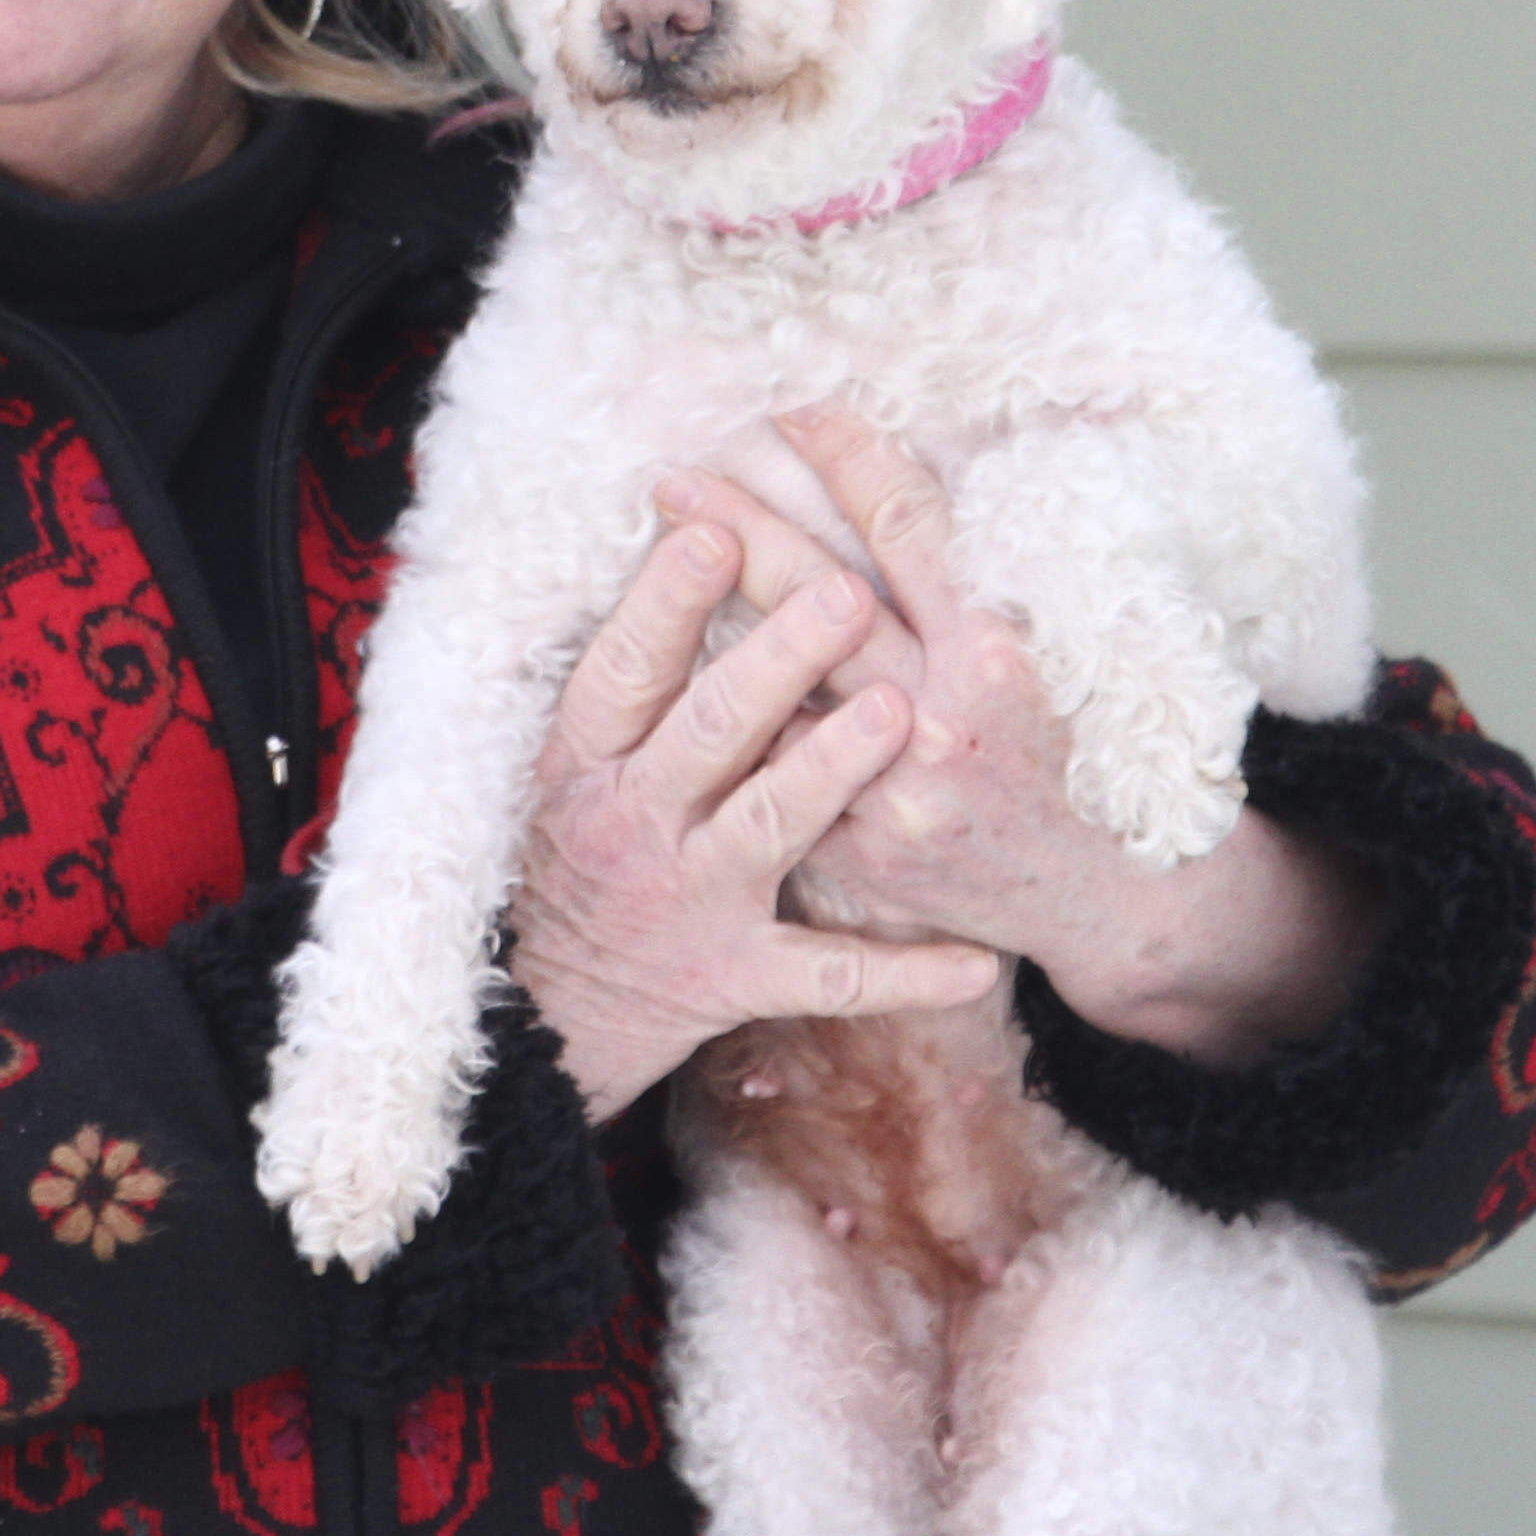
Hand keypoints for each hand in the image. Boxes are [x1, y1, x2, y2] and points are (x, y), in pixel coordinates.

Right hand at [507, 508, 1002, 1122]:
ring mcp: (691, 900)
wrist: (559, 1004)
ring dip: (831, 769)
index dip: (666, 601)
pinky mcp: (738, 977)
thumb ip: (639, 673)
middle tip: (844, 595)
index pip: (626, 668)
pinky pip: (832, 976)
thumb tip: (708, 531)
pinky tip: (977, 963)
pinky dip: (905, 975)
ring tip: (896, 710)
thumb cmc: (586, 840)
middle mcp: (635, 823)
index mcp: (590, 760)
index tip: (715, 531)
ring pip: (769, 828)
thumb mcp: (580, 759)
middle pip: (709, 731)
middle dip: (778, 661)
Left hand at [664, 406, 1372, 1065]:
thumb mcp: (1063, 652)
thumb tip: (924, 479)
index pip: (906, 528)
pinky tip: (681, 694)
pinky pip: (771, 780)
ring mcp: (890, 794)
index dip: (847, 458)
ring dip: (707, 630)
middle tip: (676, 477)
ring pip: (773, 695)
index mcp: (996, 654)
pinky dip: (737, 732)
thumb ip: (987, 580)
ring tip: (655, 578)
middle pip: (812, 599)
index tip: (795, 409)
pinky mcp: (858, 856)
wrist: (1110, 898)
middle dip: (738, 527)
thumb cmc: (1087, 751)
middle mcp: (938, 720)